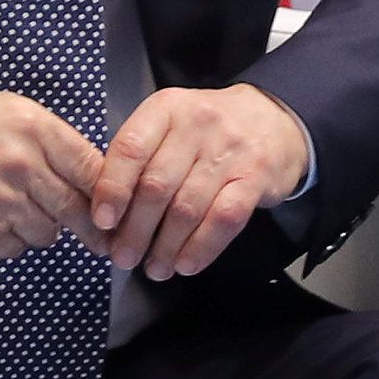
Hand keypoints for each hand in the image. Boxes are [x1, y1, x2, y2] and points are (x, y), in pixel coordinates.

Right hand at [0, 83, 103, 258]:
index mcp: (35, 129)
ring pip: (47, 233)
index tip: (116, 207)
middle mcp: (25, 166)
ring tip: (17, 215)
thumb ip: (43, 137)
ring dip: (40, 229)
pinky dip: (8, 242)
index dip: (108, 192)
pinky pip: (13, 248)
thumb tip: (77, 166)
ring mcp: (3, 202)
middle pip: (78, 208)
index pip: (92, 167)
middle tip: (103, 241)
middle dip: (93, 227)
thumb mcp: (3, 108)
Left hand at [88, 85, 310, 280]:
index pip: (130, 149)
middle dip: (135, 230)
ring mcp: (230, 151)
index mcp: (167, 109)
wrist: (275, 119)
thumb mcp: (170, 126)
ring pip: (187, 208)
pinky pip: (224, 219)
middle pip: (156, 185)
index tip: (103, 222)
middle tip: (123, 257)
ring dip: (166, 247)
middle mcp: (198, 125)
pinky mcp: (257, 176)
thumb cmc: (208, 131)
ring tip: (154, 268)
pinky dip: (202, 247)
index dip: (112, 189)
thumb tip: (107, 216)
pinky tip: (187, 264)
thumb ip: (139, 159)